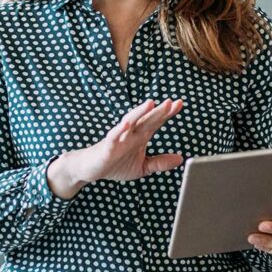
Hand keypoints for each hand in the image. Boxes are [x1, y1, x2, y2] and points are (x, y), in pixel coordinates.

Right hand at [47, 99, 184, 198]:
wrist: (91, 169)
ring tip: (151, 103)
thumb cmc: (116, 164)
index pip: (156, 122)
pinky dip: (120, 129)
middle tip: (171, 102)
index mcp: (141, 136)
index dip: (167, 113)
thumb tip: (181, 159)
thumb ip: (160, 162)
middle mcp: (131, 133)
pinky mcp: (108, 146)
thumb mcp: (142, 166)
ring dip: (140, 112)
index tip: (179, 103)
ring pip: (131, 122)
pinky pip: (114, 135)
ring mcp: (119, 137)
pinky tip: (127, 123)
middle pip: (147, 119)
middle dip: (159, 111)